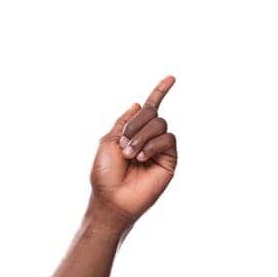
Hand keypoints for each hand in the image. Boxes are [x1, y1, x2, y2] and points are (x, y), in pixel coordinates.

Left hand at [91, 75, 178, 223]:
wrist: (112, 199)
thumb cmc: (105, 174)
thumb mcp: (108, 141)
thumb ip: (124, 121)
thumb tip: (138, 103)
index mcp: (133, 132)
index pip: (150, 108)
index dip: (160, 91)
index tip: (171, 78)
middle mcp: (149, 138)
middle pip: (152, 113)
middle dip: (136, 124)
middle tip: (123, 144)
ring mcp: (160, 149)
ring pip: (160, 124)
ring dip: (142, 136)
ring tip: (130, 155)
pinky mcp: (170, 160)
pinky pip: (168, 139)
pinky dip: (152, 145)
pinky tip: (141, 158)